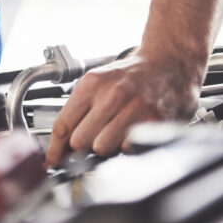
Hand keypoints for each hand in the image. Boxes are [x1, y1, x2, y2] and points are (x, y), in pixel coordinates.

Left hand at [45, 51, 201, 164]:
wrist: (169, 61)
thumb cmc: (132, 75)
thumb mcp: (98, 82)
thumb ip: (78, 111)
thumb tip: (60, 146)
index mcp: (92, 84)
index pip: (63, 124)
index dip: (56, 149)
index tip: (53, 160)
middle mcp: (111, 95)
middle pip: (79, 141)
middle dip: (81, 148)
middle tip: (90, 144)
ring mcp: (134, 108)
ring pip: (102, 148)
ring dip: (105, 149)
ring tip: (113, 137)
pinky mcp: (154, 121)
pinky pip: (128, 149)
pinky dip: (126, 149)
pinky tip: (130, 137)